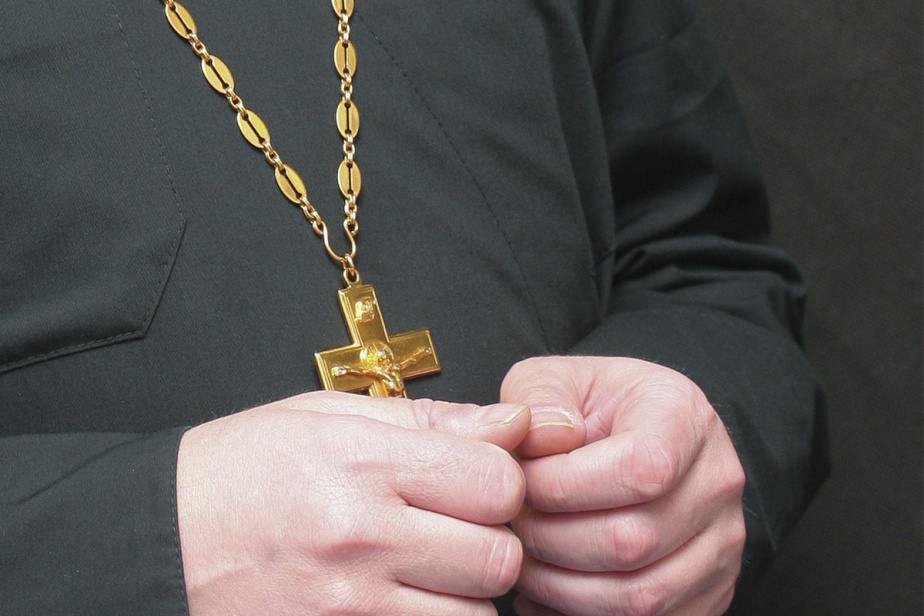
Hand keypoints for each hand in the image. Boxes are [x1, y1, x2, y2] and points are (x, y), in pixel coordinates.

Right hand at [177, 391, 530, 615]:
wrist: (155, 542)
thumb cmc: (240, 471)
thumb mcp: (325, 417)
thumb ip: (429, 420)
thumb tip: (513, 423)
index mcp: (363, 462)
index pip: (497, 483)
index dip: (502, 483)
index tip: (479, 484)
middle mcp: (360, 536)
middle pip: (499, 558)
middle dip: (492, 544)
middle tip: (457, 532)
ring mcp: (347, 606)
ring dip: (465, 596)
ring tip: (424, 570)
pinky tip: (401, 600)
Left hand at [501, 357, 745, 615]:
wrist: (634, 436)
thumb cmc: (590, 409)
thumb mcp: (556, 379)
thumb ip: (538, 399)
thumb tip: (542, 439)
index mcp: (684, 417)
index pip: (642, 468)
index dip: (566, 486)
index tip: (525, 481)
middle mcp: (717, 481)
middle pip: (635, 540)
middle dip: (552, 540)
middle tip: (514, 525)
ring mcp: (721, 543)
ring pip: (640, 596)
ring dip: (562, 588)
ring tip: (524, 560)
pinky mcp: (709, 590)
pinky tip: (547, 591)